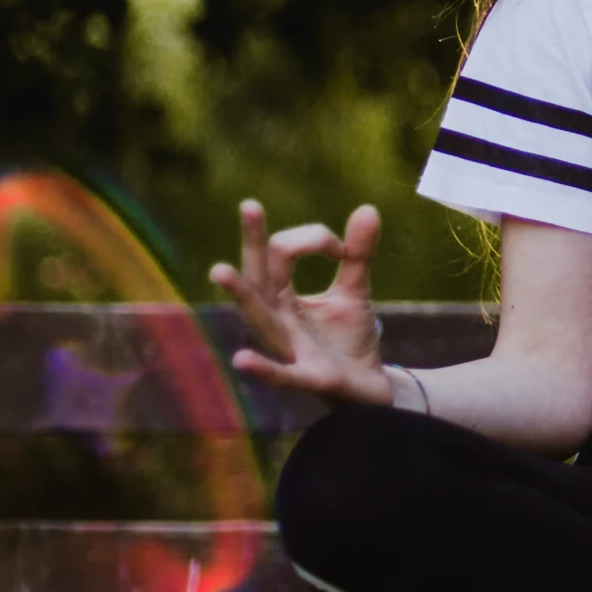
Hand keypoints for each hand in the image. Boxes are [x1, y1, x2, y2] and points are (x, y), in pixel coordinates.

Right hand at [212, 200, 393, 407]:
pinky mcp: (309, 378)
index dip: (314, 239)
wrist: (372, 386)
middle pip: (259, 277)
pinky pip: (283, 375)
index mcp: (284, 297)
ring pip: (261, 319)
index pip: (282, 253)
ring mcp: (289, 349)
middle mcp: (278, 320)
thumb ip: (357, 254)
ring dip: (242, 296)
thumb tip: (366, 208)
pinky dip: (264, 369)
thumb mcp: (354, 290)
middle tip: (249, 205)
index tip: (341, 247)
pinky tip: (241, 359)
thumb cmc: (349, 339)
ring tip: (220, 270)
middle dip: (254, 242)